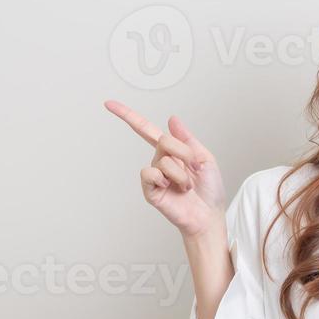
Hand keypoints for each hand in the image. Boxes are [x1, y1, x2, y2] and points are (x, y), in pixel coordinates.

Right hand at [104, 99, 225, 238]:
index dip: (127, 116)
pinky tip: (172, 189)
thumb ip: (187, 138)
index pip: (145, 130)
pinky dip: (165, 179)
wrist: (209, 215)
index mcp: (172, 151)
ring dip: (181, 174)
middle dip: (184, 153)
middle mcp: (160, 161)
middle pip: (164, 140)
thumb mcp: (204, 157)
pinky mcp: (150, 191)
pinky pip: (150, 174)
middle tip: (193, 169)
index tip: (108, 104)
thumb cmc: (209, 190)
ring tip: (187, 186)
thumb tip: (171, 119)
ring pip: (162, 160)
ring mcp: (154, 176)